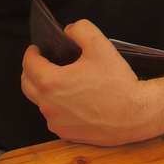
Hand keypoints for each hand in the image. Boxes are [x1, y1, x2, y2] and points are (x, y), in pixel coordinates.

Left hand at [21, 19, 155, 145]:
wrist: (136, 114)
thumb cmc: (118, 81)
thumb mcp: (100, 45)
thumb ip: (80, 29)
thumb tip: (67, 31)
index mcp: (51, 82)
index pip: (29, 64)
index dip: (31, 53)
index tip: (37, 49)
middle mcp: (48, 105)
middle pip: (27, 85)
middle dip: (31, 71)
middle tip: (44, 63)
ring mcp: (57, 122)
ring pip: (41, 102)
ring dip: (45, 90)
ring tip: (62, 81)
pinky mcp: (67, 134)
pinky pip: (54, 117)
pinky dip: (57, 107)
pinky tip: (73, 100)